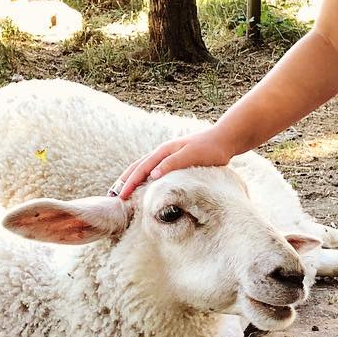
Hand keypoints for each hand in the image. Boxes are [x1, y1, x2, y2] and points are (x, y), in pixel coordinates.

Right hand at [111, 127, 239, 200]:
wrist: (224, 139)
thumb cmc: (209, 149)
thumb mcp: (190, 156)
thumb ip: (171, 164)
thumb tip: (151, 175)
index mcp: (163, 152)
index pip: (141, 169)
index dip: (129, 183)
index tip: (120, 197)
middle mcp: (162, 152)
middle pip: (137, 166)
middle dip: (124, 180)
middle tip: (113, 195)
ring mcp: (167, 155)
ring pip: (144, 167)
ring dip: (132, 178)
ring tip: (122, 190)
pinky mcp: (174, 160)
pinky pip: (153, 170)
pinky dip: (144, 177)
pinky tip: (145, 186)